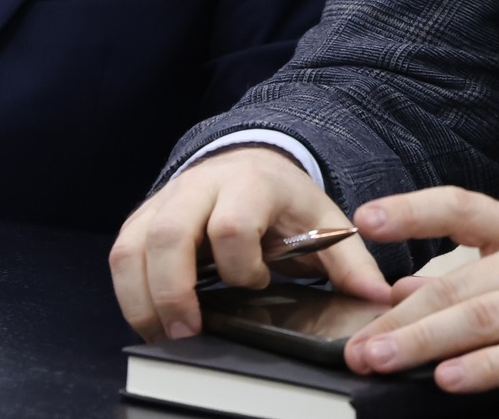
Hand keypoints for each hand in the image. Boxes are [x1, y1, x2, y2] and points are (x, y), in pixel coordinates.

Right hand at [110, 146, 389, 342]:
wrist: (249, 161)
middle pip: (170, 235)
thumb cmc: (286, 202)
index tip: (258, 286)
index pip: (232, 224)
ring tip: (168, 337)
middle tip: (190, 333)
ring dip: (144, 299)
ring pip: (131, 248)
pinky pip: (120, 258)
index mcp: (249, 184)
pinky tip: (153, 323)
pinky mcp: (141, 220)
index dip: (242, 267)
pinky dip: (130, 296)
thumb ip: (349, 260)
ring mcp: (163, 202)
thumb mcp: (324, 222)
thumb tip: (377, 296)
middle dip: (174, 291)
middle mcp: (198, 187)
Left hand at [345, 186, 498, 400]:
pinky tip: (450, 379)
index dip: (411, 210)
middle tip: (355, 340)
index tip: (363, 219)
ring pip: (480, 318)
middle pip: (458, 282)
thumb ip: (477, 273)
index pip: (460, 207)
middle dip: (399, 315)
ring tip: (381, 358)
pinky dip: (484, 368)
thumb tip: (410, 286)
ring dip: (423, 342)